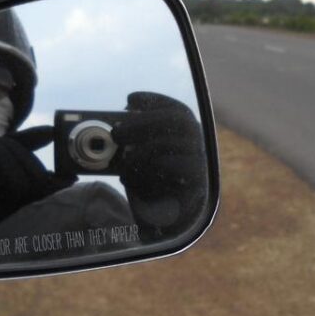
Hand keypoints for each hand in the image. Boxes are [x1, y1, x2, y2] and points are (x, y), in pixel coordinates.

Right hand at [0, 133, 72, 239]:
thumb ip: (38, 188)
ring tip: (18, 189)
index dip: (34, 136)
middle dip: (26, 166)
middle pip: (8, 146)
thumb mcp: (12, 201)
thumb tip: (72, 179)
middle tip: (38, 186)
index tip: (52, 133)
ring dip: (6, 167)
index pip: (17, 142)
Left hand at [112, 92, 206, 235]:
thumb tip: (116, 126)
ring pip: (168, 147)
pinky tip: (128, 179)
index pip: (175, 109)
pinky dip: (142, 175)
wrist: (165, 216)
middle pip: (174, 122)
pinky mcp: (193, 185)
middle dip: (141, 124)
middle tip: (116, 132)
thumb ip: (135, 139)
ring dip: (139, 153)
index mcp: (187, 132)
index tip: (130, 99)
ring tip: (123, 162)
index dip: (153, 100)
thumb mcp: (142, 153)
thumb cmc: (149, 178)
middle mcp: (198, 143)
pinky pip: (168, 173)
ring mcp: (198, 162)